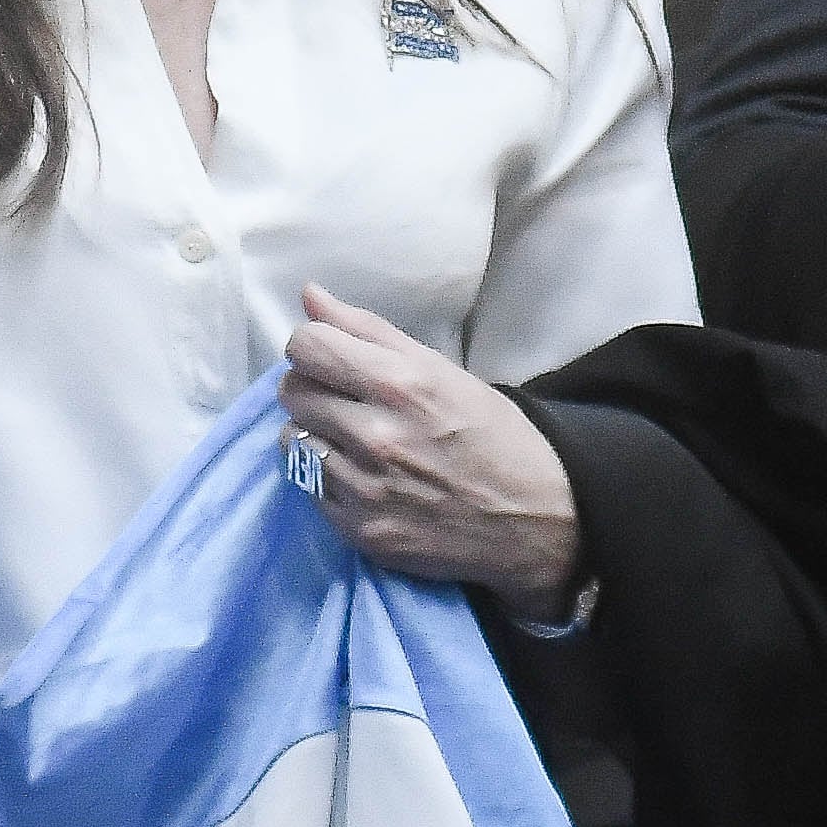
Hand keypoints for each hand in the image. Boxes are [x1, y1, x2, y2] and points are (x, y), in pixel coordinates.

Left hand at [281, 285, 583, 620]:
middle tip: (345, 400)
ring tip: (354, 440)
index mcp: (401, 384)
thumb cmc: (491, 433)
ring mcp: (364, 487)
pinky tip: (364, 476)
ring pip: (292, 441)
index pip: (307, 347)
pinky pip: (308, 488)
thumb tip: (309, 296)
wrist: (534, 517)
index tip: (332, 357)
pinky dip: (328, 478)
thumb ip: (369, 331)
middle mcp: (376, 434)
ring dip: (316, 434)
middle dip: (313, 387)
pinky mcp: (358, 529)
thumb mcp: (442, 370)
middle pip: (292, 391)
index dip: (315, 347)